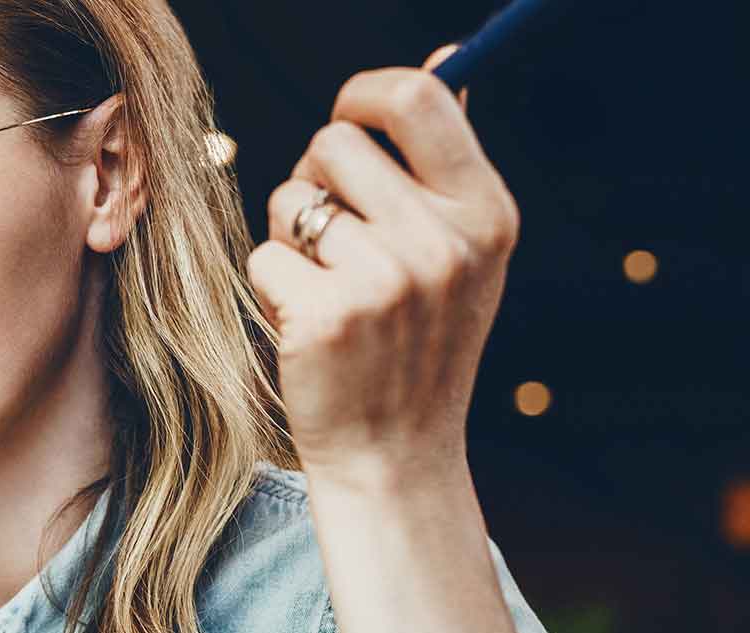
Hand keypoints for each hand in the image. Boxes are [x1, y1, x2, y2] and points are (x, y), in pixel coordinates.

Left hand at [247, 46, 518, 493]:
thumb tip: (437, 60)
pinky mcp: (324, 315)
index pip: (416, 99)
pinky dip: (272, 286)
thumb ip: (444, 163)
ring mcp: (383, 280)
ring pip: (290, 199)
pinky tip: (307, 325)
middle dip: (315, 179)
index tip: (346, 117)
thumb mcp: (461, 254)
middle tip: (332, 238)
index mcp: (485, 212)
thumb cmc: (417, 345)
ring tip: (327, 285)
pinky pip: (264, 255)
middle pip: (334, 142)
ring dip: (291, 235)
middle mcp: (442, 240)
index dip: (363, 94)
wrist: (396, 455)